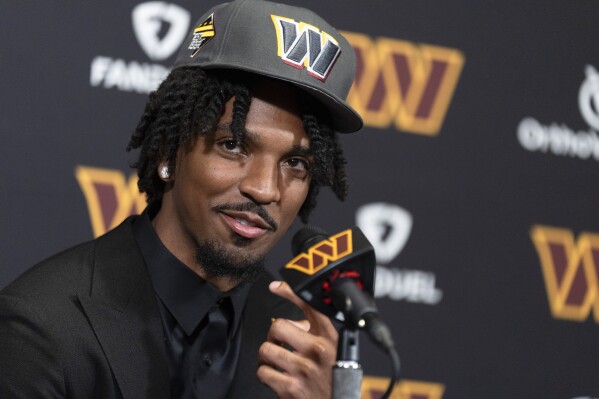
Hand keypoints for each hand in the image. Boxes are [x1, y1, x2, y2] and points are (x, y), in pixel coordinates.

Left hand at [257, 281, 337, 398]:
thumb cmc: (335, 377)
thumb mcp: (334, 349)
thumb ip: (316, 333)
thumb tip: (293, 324)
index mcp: (329, 337)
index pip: (309, 306)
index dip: (290, 292)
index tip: (276, 286)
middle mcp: (317, 350)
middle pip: (278, 326)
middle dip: (273, 335)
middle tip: (278, 343)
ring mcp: (303, 369)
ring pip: (266, 349)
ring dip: (267, 356)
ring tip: (276, 361)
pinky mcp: (291, 388)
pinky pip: (263, 372)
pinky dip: (266, 374)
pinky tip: (276, 376)